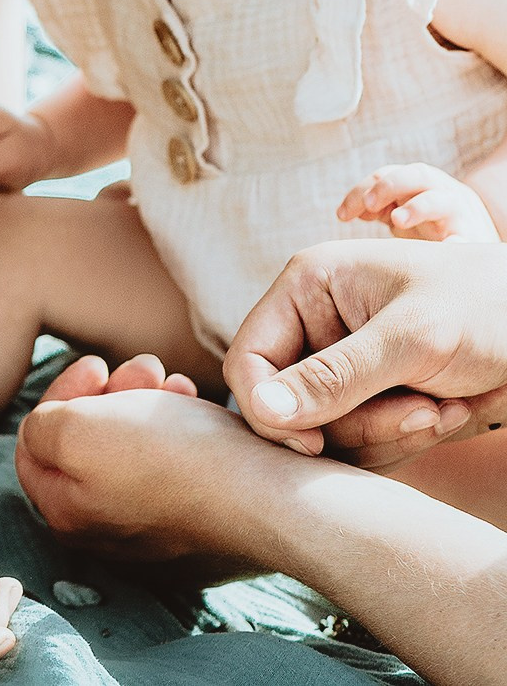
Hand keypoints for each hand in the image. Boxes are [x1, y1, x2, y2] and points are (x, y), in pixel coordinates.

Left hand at [15, 370, 283, 564]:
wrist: (258, 491)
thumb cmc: (166, 458)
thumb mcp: (76, 430)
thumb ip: (41, 428)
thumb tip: (45, 430)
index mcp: (65, 512)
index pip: (35, 443)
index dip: (61, 392)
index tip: (97, 366)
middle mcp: (104, 528)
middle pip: (86, 439)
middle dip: (110, 391)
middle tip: (142, 367)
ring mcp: (151, 525)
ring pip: (130, 442)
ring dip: (147, 399)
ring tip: (175, 382)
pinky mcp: (192, 514)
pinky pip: (169, 458)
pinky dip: (178, 422)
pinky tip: (195, 402)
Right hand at [223, 239, 506, 467]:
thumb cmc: (485, 305)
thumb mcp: (410, 340)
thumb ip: (334, 377)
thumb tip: (262, 409)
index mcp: (309, 286)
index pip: (249, 361)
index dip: (272, 410)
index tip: (316, 446)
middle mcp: (315, 322)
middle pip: (290, 407)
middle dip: (357, 424)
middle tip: (423, 414)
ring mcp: (342, 359)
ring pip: (327, 431)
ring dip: (390, 434)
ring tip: (445, 408)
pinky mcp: (369, 391)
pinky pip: (361, 439)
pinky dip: (405, 438)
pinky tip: (449, 411)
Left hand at [338, 164, 500, 242]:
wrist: (479, 246)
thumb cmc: (434, 228)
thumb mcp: (406, 214)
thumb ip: (381, 207)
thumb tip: (353, 210)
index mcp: (420, 184)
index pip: (387, 174)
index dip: (361, 190)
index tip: (341, 215)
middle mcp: (440, 191)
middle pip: (416, 175)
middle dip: (388, 186)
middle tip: (368, 205)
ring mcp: (459, 213)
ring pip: (441, 199)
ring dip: (417, 207)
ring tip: (397, 221)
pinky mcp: (473, 239)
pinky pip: (466, 238)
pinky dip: (457, 242)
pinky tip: (447, 246)